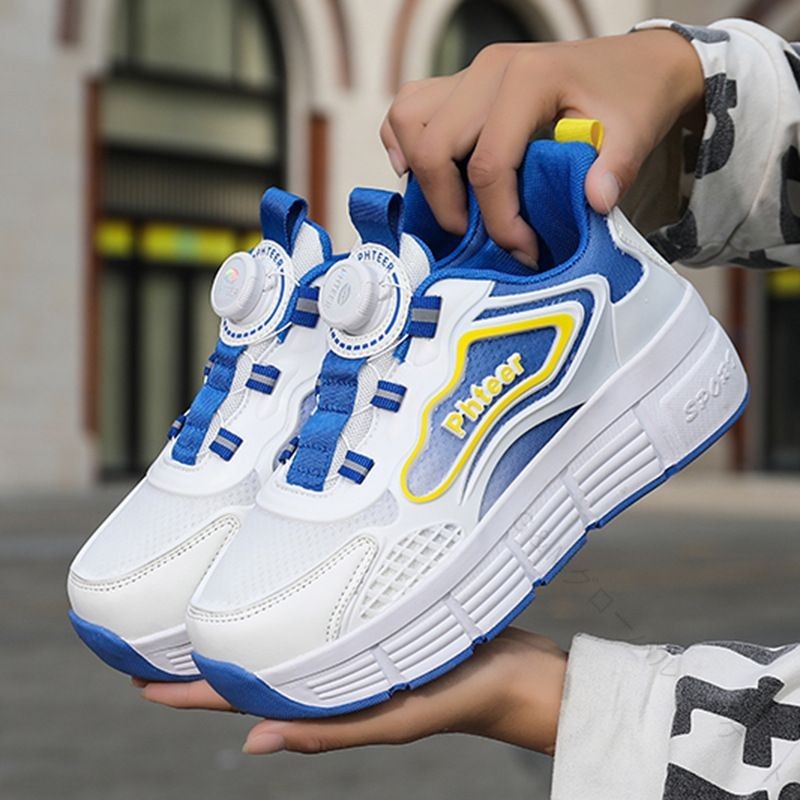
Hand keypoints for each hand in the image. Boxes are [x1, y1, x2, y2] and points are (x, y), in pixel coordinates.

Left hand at [136, 628, 566, 755]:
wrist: (516, 667)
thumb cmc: (463, 694)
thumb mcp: (395, 716)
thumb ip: (330, 730)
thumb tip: (251, 743)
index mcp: (327, 698)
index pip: (242, 694)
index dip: (188, 688)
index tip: (137, 674)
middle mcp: (329, 671)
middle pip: (252, 662)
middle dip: (203, 650)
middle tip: (153, 630)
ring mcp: (348, 647)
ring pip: (280, 636)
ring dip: (240, 625)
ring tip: (201, 606)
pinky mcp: (370, 621)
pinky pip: (317, 615)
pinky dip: (289, 606)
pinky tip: (279, 588)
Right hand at [381, 30, 704, 263]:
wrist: (633, 63)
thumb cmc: (631, 96)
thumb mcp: (636, 132)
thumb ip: (616, 168)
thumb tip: (593, 203)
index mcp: (529, 79)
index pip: (488, 164)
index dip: (499, 220)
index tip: (524, 250)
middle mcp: (488, 70)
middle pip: (433, 147)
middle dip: (448, 207)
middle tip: (478, 238)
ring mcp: (469, 74)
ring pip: (408, 121)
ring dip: (420, 175)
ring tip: (452, 209)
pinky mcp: (460, 84)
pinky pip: (409, 109)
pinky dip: (404, 143)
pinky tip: (423, 174)